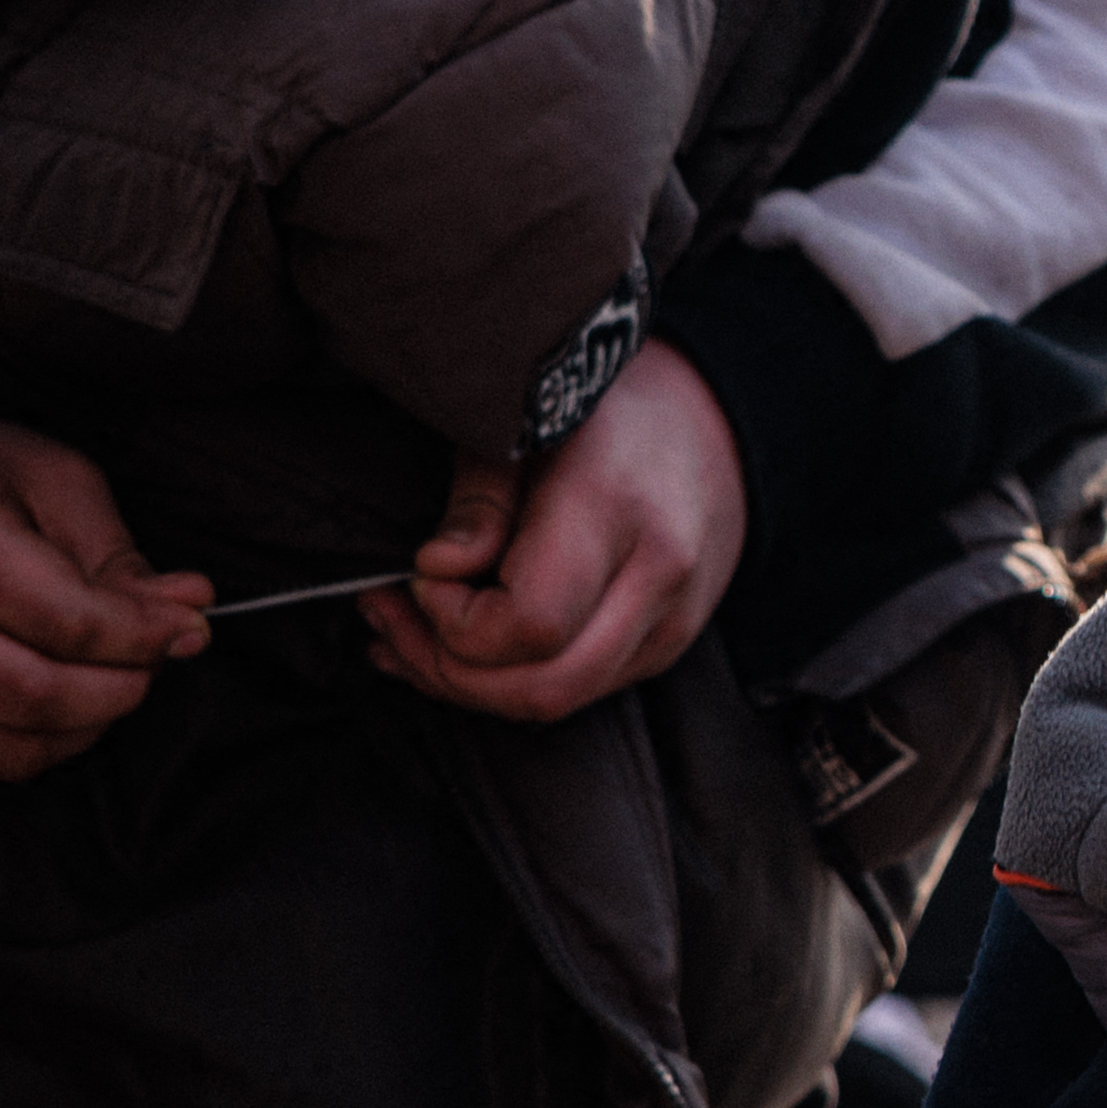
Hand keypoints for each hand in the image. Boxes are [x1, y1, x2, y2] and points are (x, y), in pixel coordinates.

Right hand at [0, 415, 210, 781]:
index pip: (66, 621)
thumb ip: (117, 553)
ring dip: (87, 726)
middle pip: (37, 694)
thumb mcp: (44, 481)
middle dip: (123, 688)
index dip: (147, 636)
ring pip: (11, 747)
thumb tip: (191, 606)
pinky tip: (54, 698)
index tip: (191, 628)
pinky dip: (39, 745)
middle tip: (153, 660)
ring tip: (108, 678)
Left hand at [362, 339, 745, 721]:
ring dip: (470, 684)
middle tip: (389, 619)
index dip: (452, 619)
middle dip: (447, 669)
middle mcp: (660, 582)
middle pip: (542, 687)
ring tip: (407, 635)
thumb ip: (481, 499)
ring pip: (558, 700)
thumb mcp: (530, 423)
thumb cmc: (613, 407)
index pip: (528, 626)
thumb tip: (438, 568)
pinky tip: (462, 644)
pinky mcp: (668, 643)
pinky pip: (581, 689)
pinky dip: (511, 679)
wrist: (717, 417)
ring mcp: (673, 622)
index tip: (421, 573)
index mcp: (620, 515)